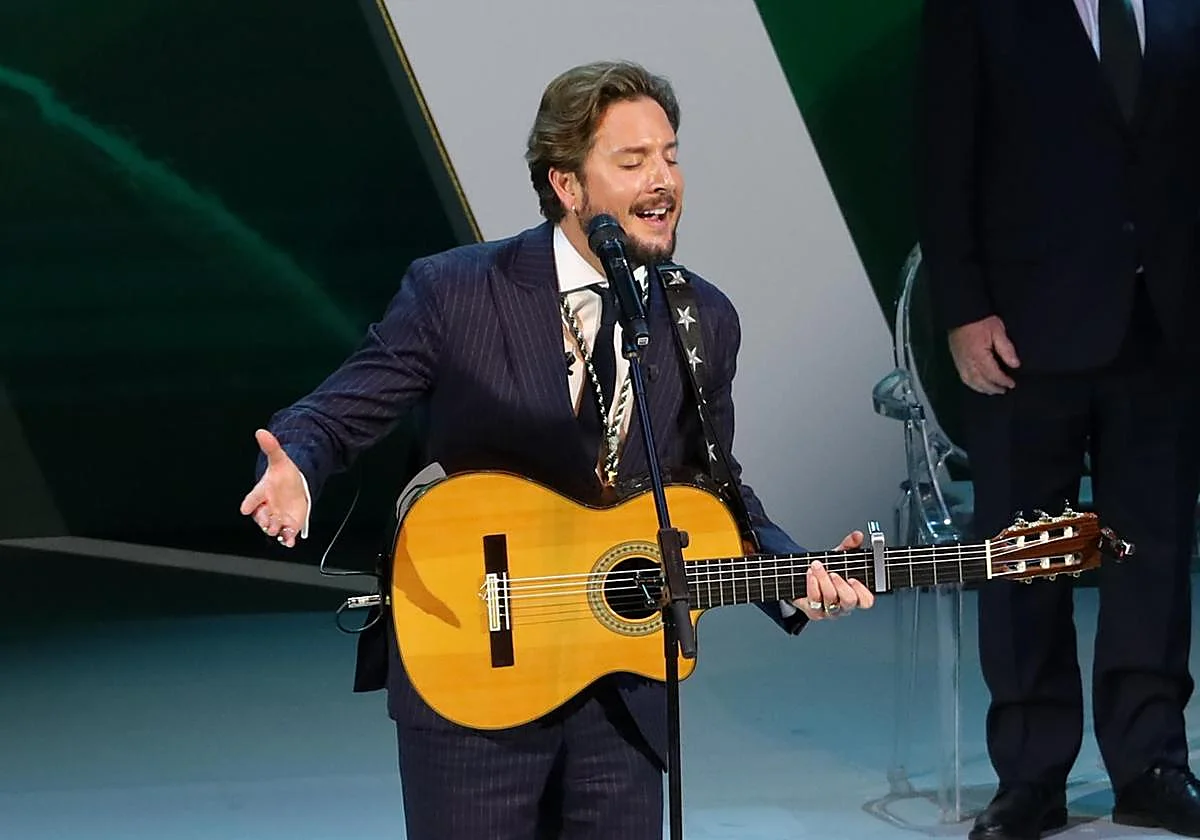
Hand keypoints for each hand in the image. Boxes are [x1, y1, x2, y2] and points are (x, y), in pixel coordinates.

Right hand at [239, 429, 307, 547]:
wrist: (297, 486)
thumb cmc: (283, 476)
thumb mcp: (280, 460)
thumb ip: (271, 447)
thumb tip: (262, 432)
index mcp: (262, 492)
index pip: (253, 498)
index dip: (249, 503)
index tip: (245, 508)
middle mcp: (267, 507)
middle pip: (261, 517)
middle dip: (263, 520)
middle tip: (268, 522)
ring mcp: (277, 517)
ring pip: (272, 527)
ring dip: (275, 530)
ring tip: (279, 529)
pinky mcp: (288, 525)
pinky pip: (286, 535)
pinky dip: (288, 539)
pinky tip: (291, 541)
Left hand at [793, 530, 875, 620]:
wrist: (803, 579)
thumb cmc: (827, 571)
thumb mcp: (838, 557)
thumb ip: (849, 546)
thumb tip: (858, 535)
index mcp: (855, 594)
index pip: (866, 601)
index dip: (862, 592)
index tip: (853, 579)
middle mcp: (844, 605)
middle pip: (849, 601)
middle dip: (840, 585)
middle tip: (832, 572)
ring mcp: (830, 611)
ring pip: (830, 599)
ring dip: (823, 580)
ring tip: (816, 566)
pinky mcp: (815, 612)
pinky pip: (815, 601)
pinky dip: (812, 586)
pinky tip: (810, 575)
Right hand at [948, 315, 1019, 394]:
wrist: (962, 313)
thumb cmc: (981, 320)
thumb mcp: (998, 331)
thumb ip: (1006, 349)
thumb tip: (1015, 364)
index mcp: (979, 355)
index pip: (993, 374)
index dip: (1003, 381)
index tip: (1012, 384)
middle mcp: (968, 361)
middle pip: (981, 381)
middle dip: (992, 387)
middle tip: (1003, 390)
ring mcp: (960, 361)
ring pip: (970, 381)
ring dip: (981, 388)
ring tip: (991, 390)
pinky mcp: (956, 359)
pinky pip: (963, 376)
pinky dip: (971, 383)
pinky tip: (977, 384)